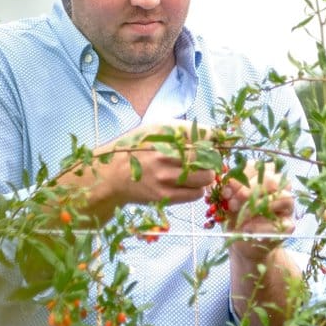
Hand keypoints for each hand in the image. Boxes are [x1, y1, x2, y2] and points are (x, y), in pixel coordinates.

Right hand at [99, 122, 216, 210]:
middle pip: (208, 157)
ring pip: (205, 177)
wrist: (112, 176)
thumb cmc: (138, 149)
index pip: (203, 134)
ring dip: (206, 176)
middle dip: (211, 159)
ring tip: (197, 174)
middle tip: (205, 162)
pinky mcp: (163, 195)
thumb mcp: (155, 130)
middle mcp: (164, 153)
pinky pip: (196, 194)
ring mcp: (164, 176)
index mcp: (164, 133)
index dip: (212, 141)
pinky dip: (197, 190)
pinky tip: (188, 185)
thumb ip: (183, 129)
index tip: (209, 145)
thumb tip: (213, 134)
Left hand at [219, 162, 295, 262]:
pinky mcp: (289, 226)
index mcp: (264, 177)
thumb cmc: (236, 216)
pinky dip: (260, 226)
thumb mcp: (228, 201)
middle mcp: (280, 189)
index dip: (241, 176)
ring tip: (241, 215)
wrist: (242, 243)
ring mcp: (287, 207)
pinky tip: (246, 229)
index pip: (258, 166)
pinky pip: (279, 223)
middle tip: (232, 203)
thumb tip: (224, 183)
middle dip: (249, 189)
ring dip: (258, 206)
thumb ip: (228, 190)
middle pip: (272, 179)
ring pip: (284, 198)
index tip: (226, 190)